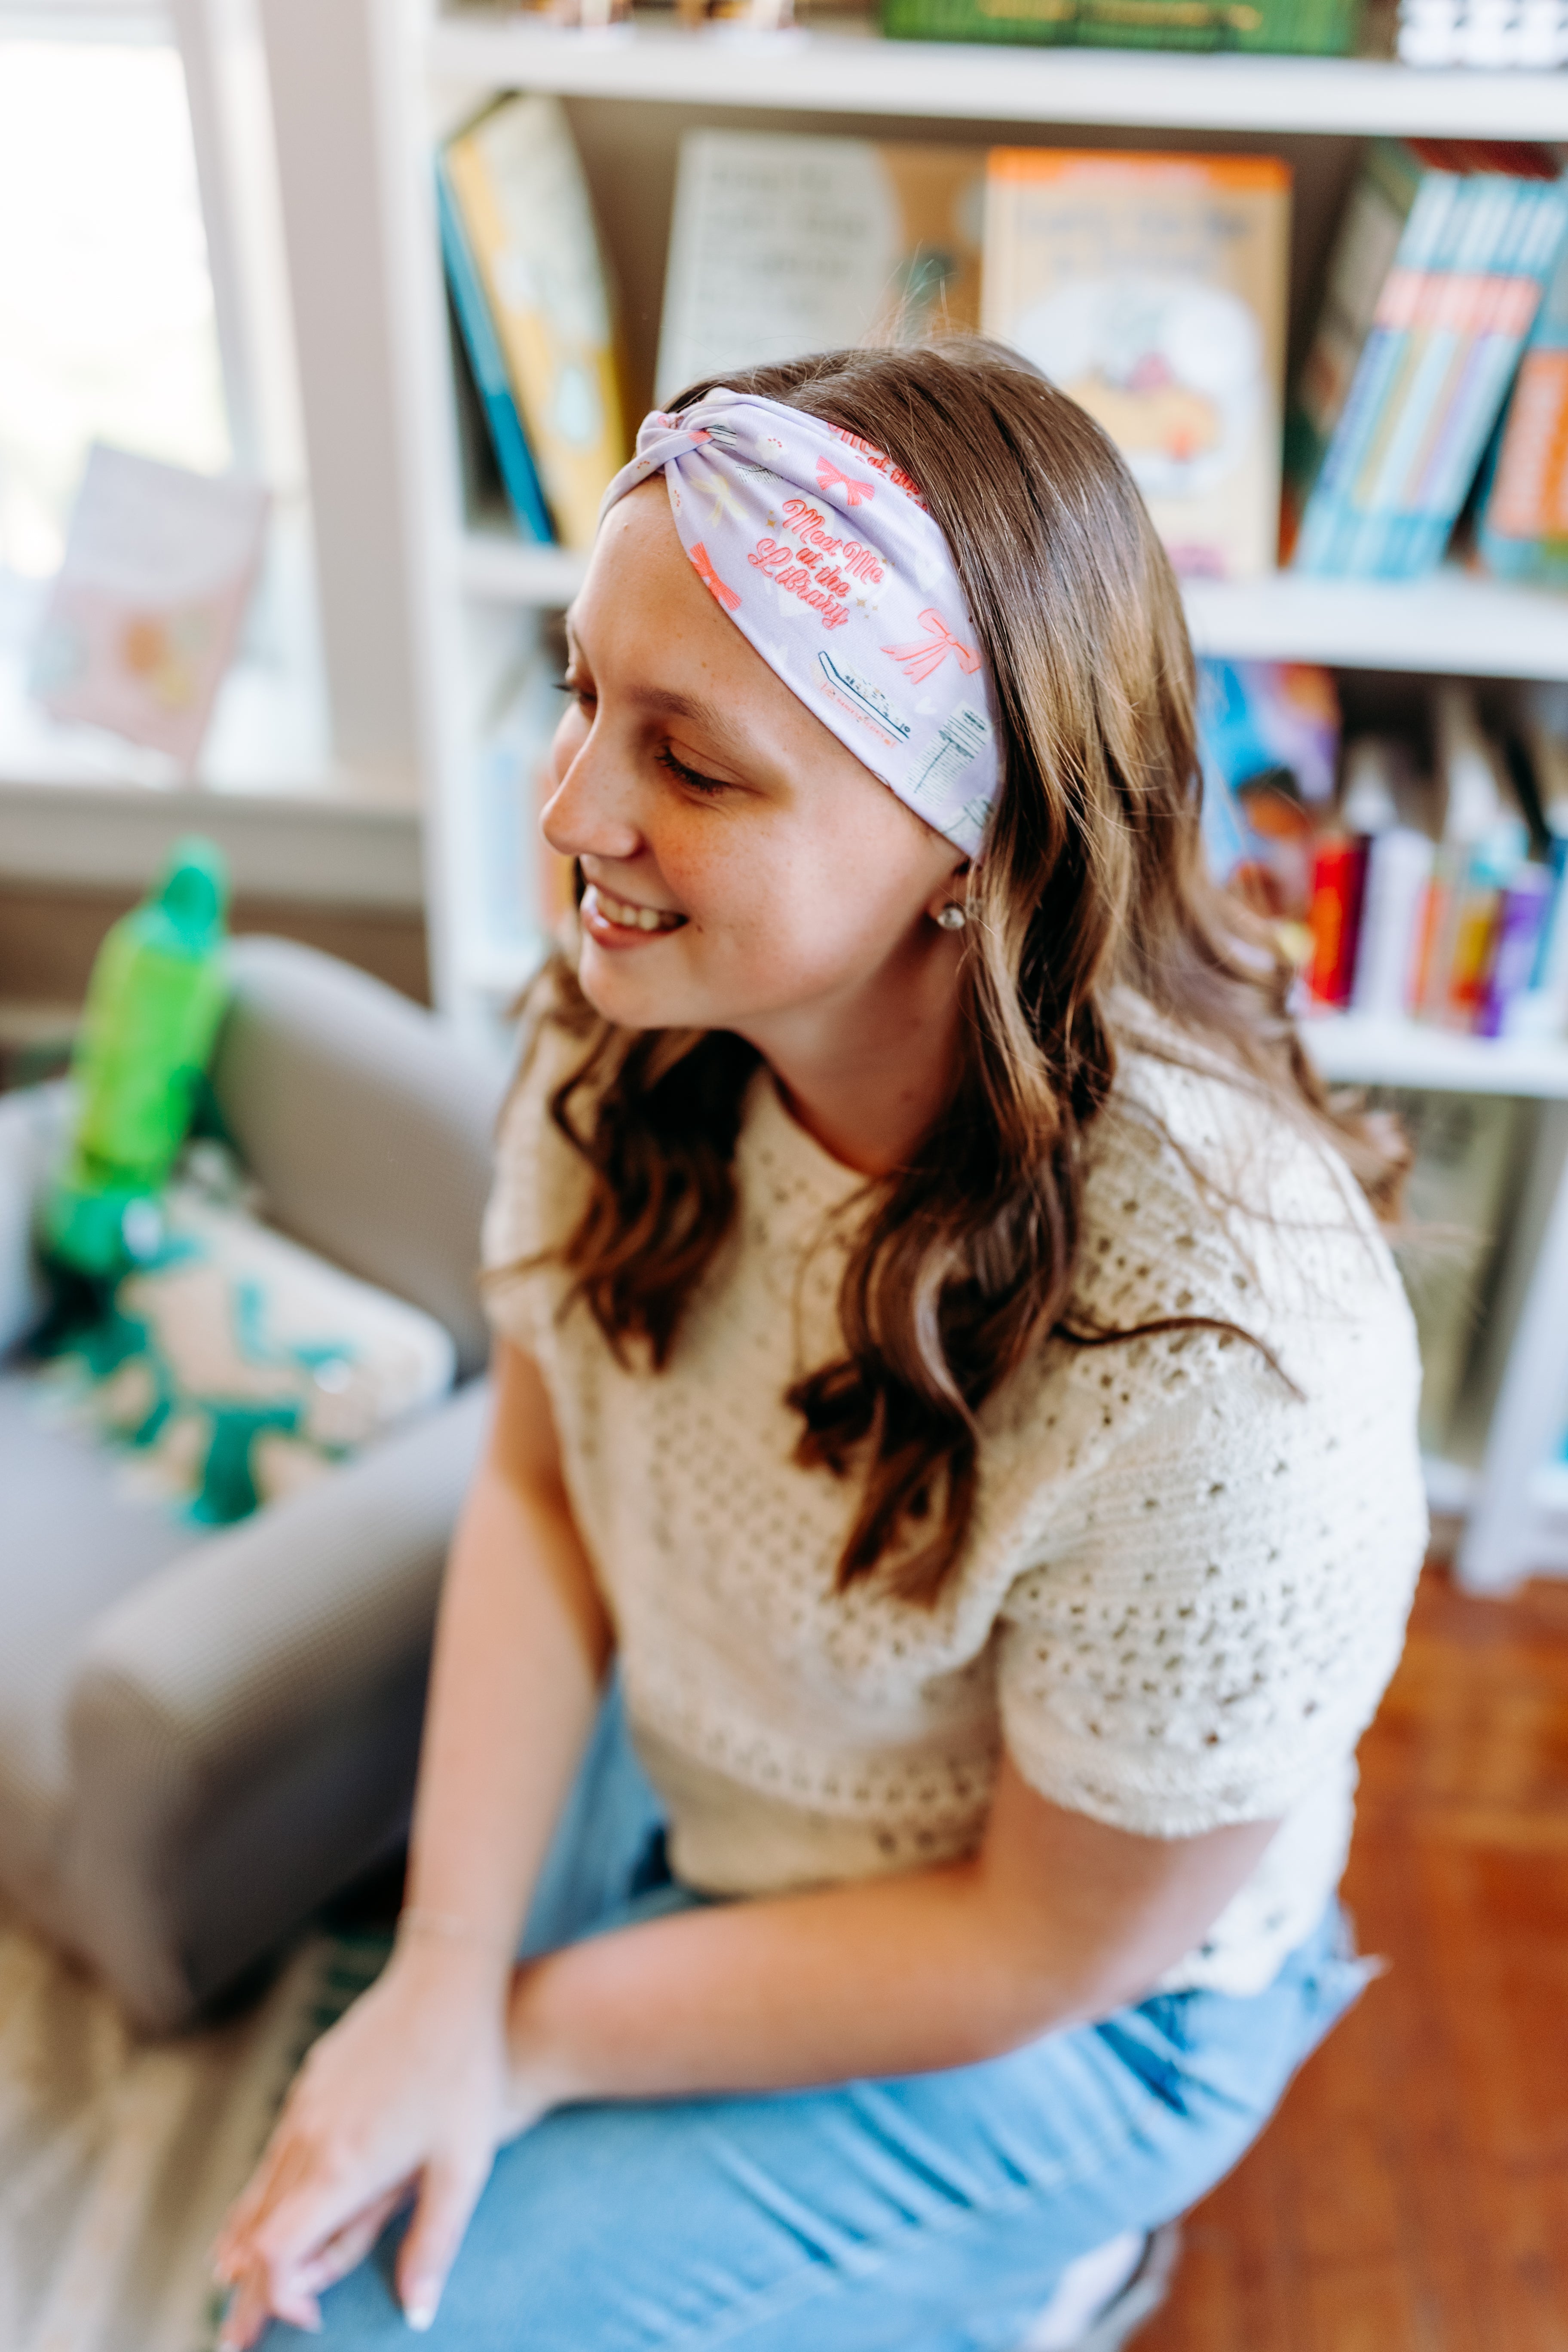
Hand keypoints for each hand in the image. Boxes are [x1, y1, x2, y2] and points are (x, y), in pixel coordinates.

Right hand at [212, 1935, 538, 2344]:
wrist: (445, 1981)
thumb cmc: (463, 2073)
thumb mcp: (463, 2165)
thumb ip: (434, 2243)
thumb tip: (419, 2313)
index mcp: (342, 2168)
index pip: (277, 2255)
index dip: (278, 2298)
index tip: (305, 2321)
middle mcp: (309, 2140)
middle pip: (256, 2233)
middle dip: (246, 2293)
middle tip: (231, 2344)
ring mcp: (304, 2108)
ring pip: (256, 2193)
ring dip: (241, 2246)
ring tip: (229, 2289)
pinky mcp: (310, 2084)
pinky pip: (270, 2156)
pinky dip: (255, 2199)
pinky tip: (254, 2213)